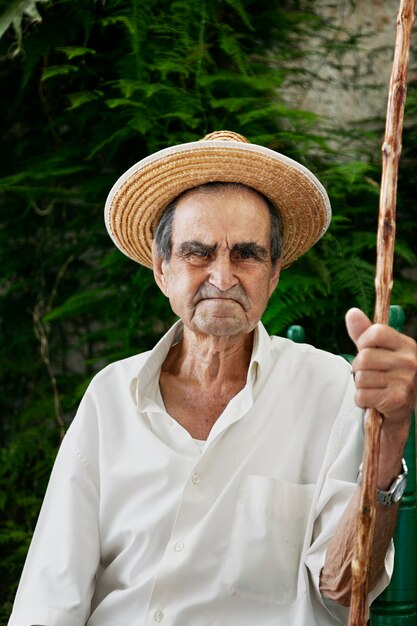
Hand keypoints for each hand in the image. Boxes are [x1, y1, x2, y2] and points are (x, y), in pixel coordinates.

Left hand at [345, 308, 416, 426]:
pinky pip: (362, 395)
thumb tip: (352, 312)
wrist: (400, 407)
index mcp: (406, 345)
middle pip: (364, 358)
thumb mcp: (377, 350)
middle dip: (359, 368)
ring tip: (374, 387)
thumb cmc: (386, 374)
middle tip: (370, 374)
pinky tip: (374, 399)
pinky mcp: (396, 400)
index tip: (366, 349)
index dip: (363, 341)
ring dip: (361, 385)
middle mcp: (409, 362)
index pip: (375, 333)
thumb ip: (363, 332)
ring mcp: (405, 381)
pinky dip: (362, 399)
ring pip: (361, 378)